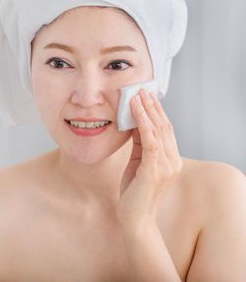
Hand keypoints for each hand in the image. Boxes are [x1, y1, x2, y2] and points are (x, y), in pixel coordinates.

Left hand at [117, 89, 182, 231]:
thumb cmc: (134, 192)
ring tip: (137, 95)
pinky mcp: (155, 170)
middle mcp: (173, 160)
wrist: (135, 219)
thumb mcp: (137, 162)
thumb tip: (134, 122)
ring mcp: (166, 166)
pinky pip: (150, 141)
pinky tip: (136, 112)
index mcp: (170, 159)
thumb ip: (139, 144)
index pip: (165, 129)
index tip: (147, 95)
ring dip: (147, 110)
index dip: (156, 111)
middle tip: (142, 88)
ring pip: (158, 130)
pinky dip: (143, 124)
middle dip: (152, 106)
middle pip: (164, 126)